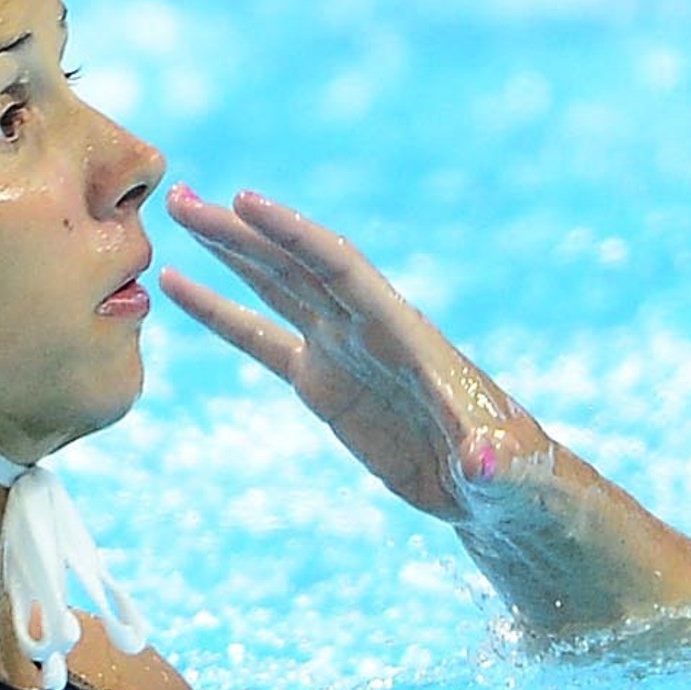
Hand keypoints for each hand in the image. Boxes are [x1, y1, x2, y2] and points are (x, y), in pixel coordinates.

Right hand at [159, 184, 567, 526]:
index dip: (294, 235)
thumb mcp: (503, 469)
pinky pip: (261, 340)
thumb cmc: (512, 474)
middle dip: (242, 232)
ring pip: (276, 286)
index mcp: (405, 335)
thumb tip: (483, 462)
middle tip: (181, 200)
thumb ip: (490, 461)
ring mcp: (342, 351)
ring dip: (228, 251)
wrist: (495, 490)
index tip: (244, 201)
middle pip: (297, 265)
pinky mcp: (323, 383)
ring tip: (180, 213)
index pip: (341, 270)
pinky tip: (179, 286)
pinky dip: (221, 312)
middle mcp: (369, 329)